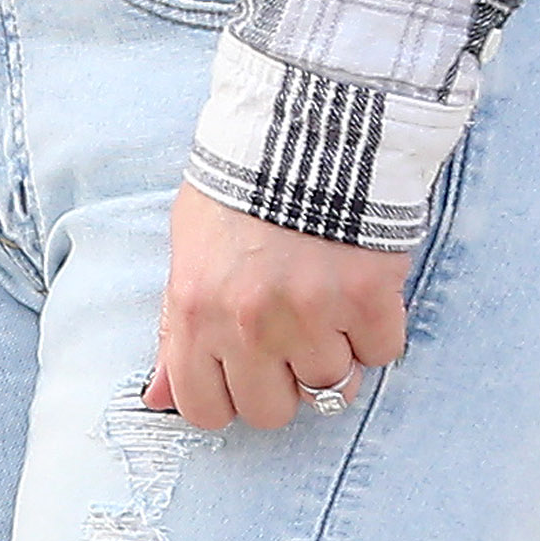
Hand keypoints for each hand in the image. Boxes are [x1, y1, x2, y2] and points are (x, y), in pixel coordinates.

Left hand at [145, 180, 409, 432]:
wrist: (304, 128)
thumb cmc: (239, 191)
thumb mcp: (189, 253)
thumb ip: (175, 331)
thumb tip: (157, 398)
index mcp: (196, 312)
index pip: (206, 410)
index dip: (230, 394)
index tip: (246, 369)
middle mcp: (248, 324)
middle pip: (273, 412)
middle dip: (284, 382)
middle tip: (292, 336)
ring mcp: (309, 315)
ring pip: (332, 386)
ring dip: (334, 351)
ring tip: (326, 299)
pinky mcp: (367, 299)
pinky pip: (382, 352)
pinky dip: (377, 328)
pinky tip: (359, 287)